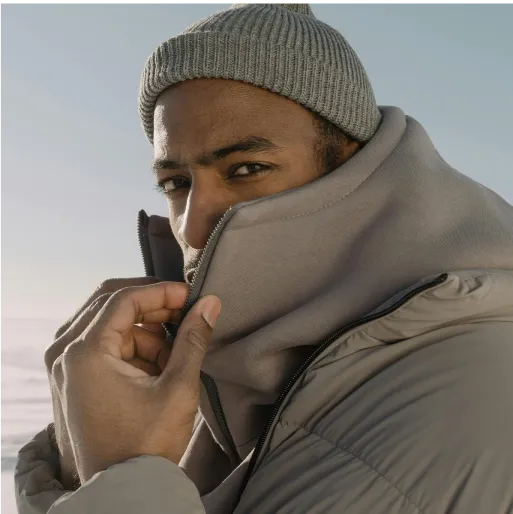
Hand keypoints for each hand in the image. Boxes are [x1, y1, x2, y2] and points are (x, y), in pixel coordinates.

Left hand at [50, 281, 221, 482]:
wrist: (126, 490)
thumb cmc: (148, 445)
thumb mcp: (178, 387)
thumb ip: (194, 338)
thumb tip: (210, 304)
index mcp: (86, 354)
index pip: (124, 300)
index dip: (161, 292)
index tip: (189, 295)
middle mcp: (68, 355)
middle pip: (112, 306)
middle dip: (153, 307)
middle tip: (185, 314)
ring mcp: (69, 368)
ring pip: (112, 325)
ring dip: (146, 329)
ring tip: (173, 351)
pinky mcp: (78, 379)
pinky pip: (108, 346)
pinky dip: (136, 347)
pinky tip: (159, 365)